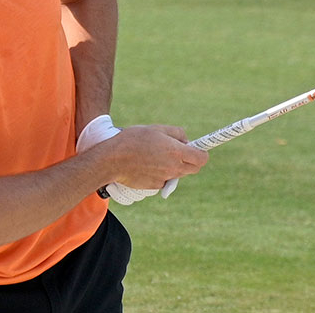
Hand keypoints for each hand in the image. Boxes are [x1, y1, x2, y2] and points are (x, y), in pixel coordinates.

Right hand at [76, 116, 207, 203]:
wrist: (112, 160)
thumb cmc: (134, 140)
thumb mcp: (157, 129)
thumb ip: (177, 133)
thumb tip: (187, 141)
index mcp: (176, 152)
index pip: (202, 159)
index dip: (202, 153)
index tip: (197, 148)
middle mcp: (173, 168)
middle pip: (193, 168)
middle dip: (191, 160)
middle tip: (178, 150)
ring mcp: (164, 179)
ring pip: (178, 174)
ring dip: (175, 166)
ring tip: (158, 155)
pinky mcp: (154, 186)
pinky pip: (164, 179)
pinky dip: (161, 173)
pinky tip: (148, 164)